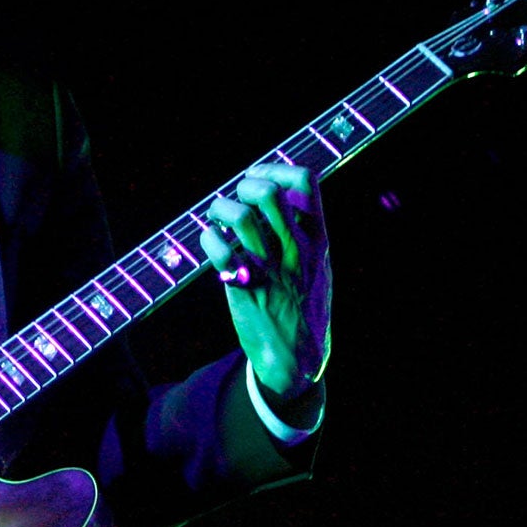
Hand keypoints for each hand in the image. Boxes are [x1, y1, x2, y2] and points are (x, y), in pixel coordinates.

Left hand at [200, 163, 331, 418]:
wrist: (297, 357)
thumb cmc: (304, 306)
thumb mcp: (318, 265)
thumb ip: (305, 232)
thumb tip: (279, 195)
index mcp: (317, 239)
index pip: (307, 181)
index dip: (276, 168)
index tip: (260, 175)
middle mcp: (294, 249)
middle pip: (268, 193)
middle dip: (245, 184)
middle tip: (236, 197)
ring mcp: (269, 267)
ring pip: (239, 217)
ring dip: (219, 208)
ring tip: (216, 216)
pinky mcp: (244, 286)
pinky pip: (219, 250)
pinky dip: (208, 238)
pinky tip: (211, 242)